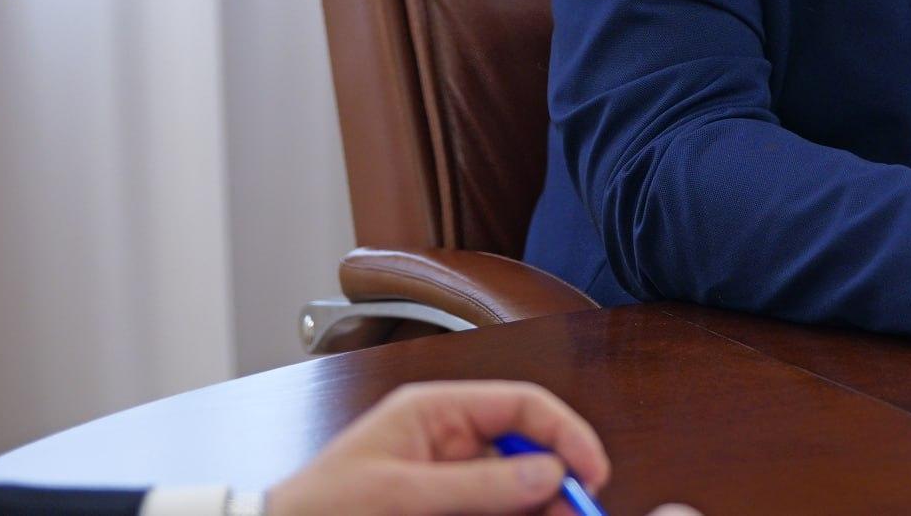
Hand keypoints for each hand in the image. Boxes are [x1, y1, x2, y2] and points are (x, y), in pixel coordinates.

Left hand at [266, 380, 698, 515]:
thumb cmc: (320, 507)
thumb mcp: (402, 493)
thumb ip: (478, 483)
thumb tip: (548, 471)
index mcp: (436, 411)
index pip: (521, 405)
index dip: (564, 432)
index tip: (590, 472)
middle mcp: (447, 439)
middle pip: (525, 449)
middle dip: (557, 479)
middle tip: (580, 510)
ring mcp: (445, 478)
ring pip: (514, 487)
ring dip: (538, 505)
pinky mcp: (441, 509)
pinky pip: (491, 508)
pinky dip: (515, 515)